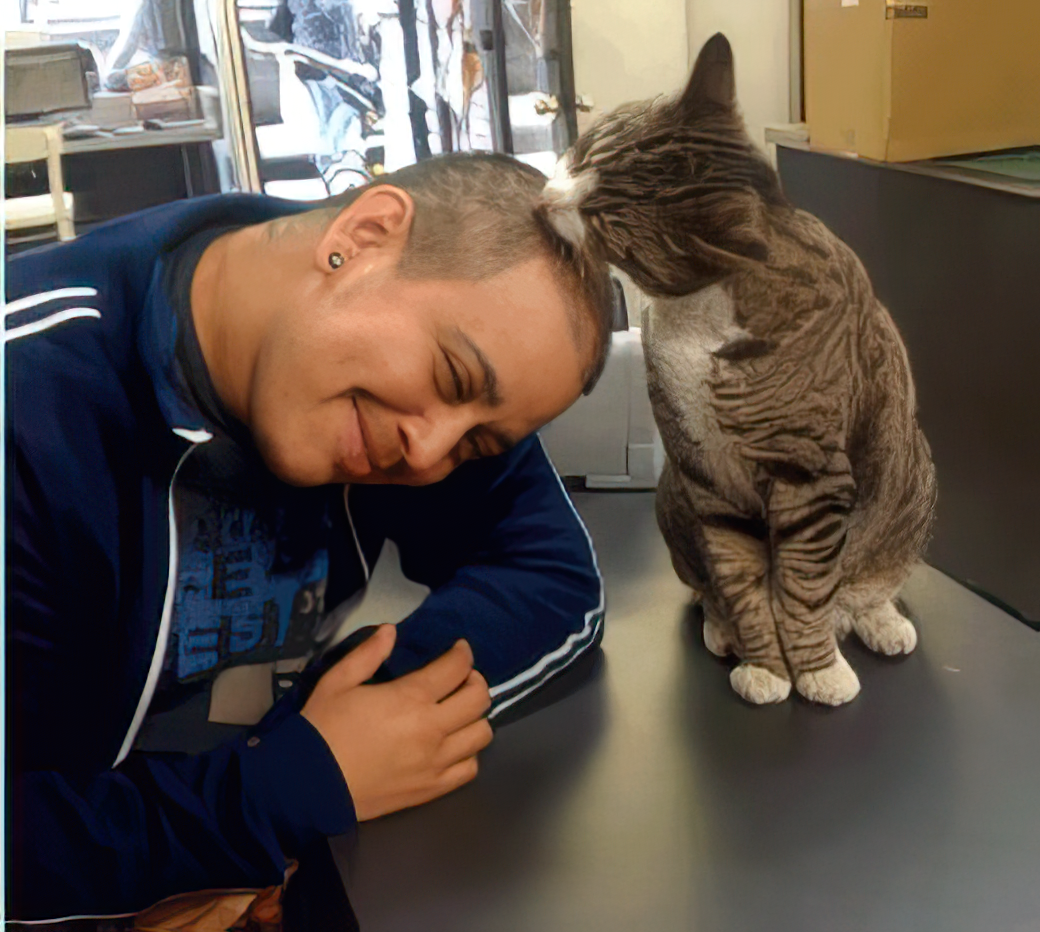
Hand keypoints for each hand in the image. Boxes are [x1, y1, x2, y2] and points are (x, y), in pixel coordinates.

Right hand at [301, 625, 492, 820]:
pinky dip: (468, 754)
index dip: (463, 654)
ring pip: (481, 735)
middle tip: (461, 679)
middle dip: (475, 681)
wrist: (309, 786)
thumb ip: (367, 654)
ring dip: (474, 718)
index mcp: (411, 698)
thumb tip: (390, 631)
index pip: (457, 668)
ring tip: (458, 713)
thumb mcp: (337, 682)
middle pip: (479, 699)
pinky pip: (469, 769)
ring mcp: (436, 762)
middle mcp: (432, 729)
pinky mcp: (432, 789)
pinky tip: (452, 747)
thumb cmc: (322, 729)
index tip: (459, 650)